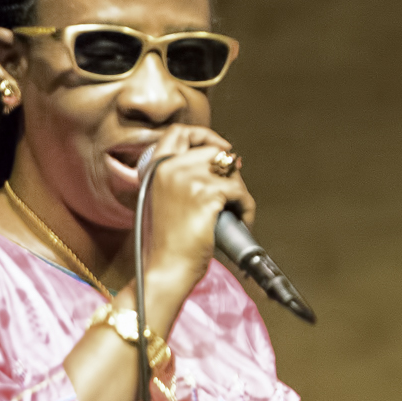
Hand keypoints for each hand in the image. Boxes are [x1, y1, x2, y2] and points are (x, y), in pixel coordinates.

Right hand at [134, 126, 254, 320]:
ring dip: (240, 193)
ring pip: (231, 171)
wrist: (165, 268)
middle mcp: (168, 168)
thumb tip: (224, 161)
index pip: (179, 132)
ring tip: (235, 214)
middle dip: (231, 172)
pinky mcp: (205, 195)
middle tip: (234, 195)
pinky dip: (246, 208)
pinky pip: (239, 191)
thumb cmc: (168, 243)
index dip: (205, 135)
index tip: (222, 148)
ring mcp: (185, 179)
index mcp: (155, 168)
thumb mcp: (164, 200)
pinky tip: (240, 221)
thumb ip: (181, 178)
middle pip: (214, 150)